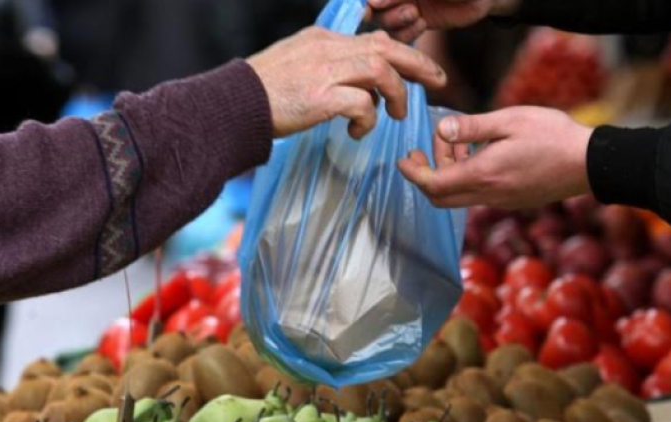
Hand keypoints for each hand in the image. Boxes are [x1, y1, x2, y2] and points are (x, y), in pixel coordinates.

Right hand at [247, 27, 445, 138]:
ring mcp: (325, 71)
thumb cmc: (262, 94)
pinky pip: (363, 104)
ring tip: (396, 116)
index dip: (403, 54)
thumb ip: (327, 68)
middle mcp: (328, 49)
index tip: (420, 69)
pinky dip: (368, 119)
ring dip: (396, 95)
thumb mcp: (297, 66)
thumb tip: (359, 88)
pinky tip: (357, 132)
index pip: (374, 40)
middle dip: (419, 64)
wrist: (232, 105)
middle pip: (387, 48)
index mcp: (323, 40)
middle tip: (438, 81)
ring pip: (381, 71)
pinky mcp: (321, 97)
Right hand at [368, 0, 520, 42]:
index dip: (374, 0)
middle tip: (410, 11)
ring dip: (396, 22)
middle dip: (387, 11)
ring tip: (417, 16)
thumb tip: (374, 0)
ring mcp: (406, 7)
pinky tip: (422, 24)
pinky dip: (406, 34)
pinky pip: (400, 35)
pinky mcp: (417, 23)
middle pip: (376, 7)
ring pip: (385, 21)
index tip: (374, 5)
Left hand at [398, 107, 592, 208]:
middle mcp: (488, 195)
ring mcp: (501, 201)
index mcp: (483, 175)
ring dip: (449, 173)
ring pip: (460, 196)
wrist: (589, 163)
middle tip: (424, 150)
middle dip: (425, 175)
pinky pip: (478, 194)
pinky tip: (480, 153)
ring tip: (459, 142)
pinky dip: (468, 177)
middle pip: (440, 198)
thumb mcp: (509, 120)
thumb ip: (471, 128)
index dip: (413, 173)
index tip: (403, 159)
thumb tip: (441, 130)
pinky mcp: (512, 201)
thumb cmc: (552, 136)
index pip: (433, 185)